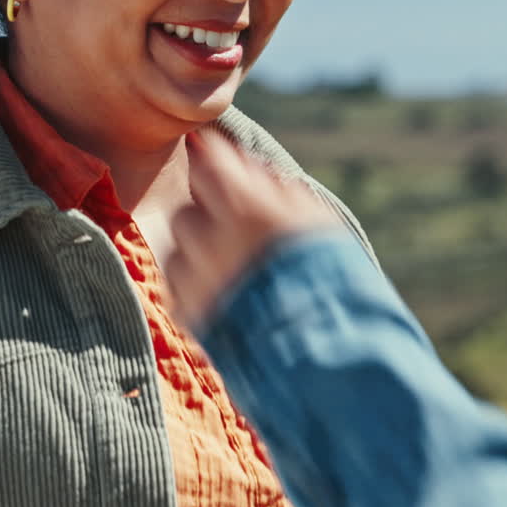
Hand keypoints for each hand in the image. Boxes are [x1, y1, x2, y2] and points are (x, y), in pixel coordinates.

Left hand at [165, 131, 338, 329]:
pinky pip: (175, 285)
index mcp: (249, 209)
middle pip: (187, 208)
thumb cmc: (331, 277)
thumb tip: (244, 164)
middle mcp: (214, 240)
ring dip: (196, 250)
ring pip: (176, 247)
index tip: (209, 154)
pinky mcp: (190, 315)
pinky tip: (222, 291)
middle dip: (207, 213)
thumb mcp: (316, 220)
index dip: (209, 157)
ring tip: (228, 265)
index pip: (208, 163)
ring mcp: (198, 281)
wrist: (330, 351)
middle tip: (233, 226)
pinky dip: (193, 283)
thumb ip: (275, 188)